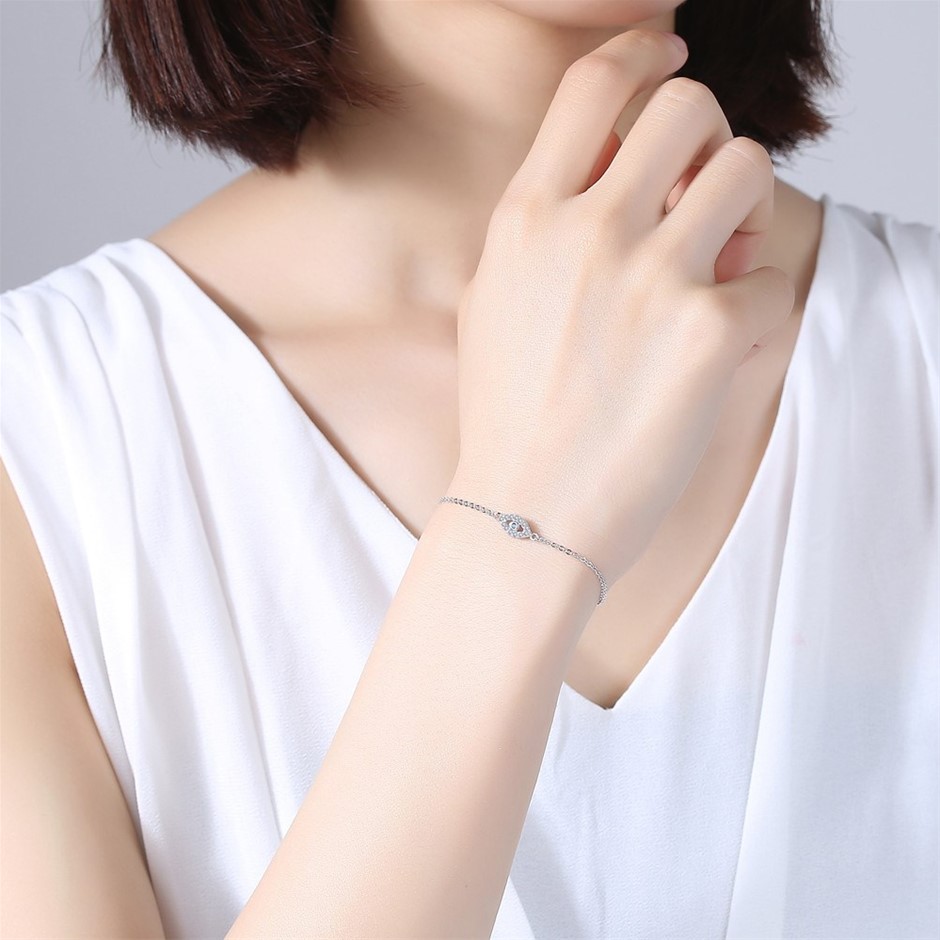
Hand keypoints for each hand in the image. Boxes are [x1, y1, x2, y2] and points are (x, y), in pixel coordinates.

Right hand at [448, 28, 794, 590]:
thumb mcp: (495, 302)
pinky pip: (768, 280)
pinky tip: (714, 350)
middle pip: (687, 106)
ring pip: (747, 168)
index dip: (640, 51)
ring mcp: (649, 278)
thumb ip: (543, 226)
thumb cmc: (508, 418)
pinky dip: (752, 310)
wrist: (525, 515)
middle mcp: (586, 232)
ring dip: (746, 210)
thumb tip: (614, 172)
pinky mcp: (706, 332)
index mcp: (525, 218)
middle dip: (708, 138)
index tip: (668, 52)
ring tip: (721, 266)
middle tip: (701, 192)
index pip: (592, 85)